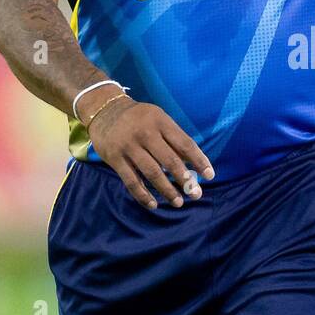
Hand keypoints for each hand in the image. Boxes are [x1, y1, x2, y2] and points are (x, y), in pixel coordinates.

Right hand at [83, 95, 214, 209]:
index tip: (210, 176)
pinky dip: (143, 195)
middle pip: (169, 160)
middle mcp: (145, 133)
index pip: (184, 143)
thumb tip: (194, 163)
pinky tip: (153, 204)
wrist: (104, 109)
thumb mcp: (159, 119)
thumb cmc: (139, 118)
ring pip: (152, 173)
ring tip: (178, 202)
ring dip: (167, 190)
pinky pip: (131, 181)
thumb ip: (174, 139)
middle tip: (195, 194)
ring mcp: (129, 146)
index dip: (199, 161)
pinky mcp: (114, 159)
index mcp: (161, 122)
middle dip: (185, 180)